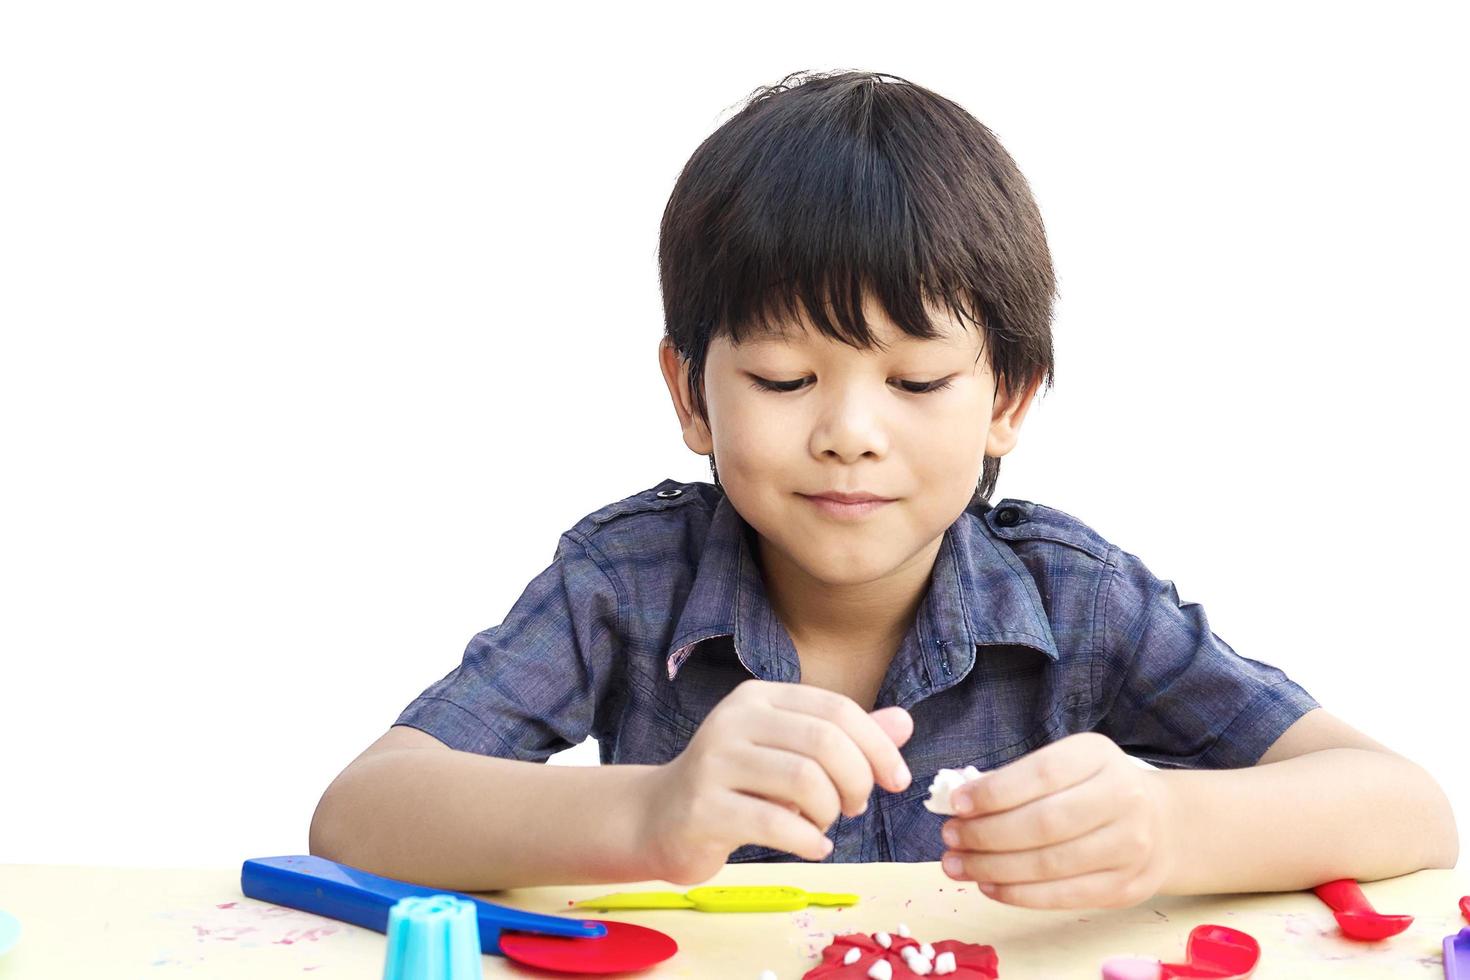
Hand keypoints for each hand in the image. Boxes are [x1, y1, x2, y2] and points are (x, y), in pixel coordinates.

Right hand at [640, 679, 913, 883]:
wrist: (658, 819)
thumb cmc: (735, 785)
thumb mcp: (789, 753)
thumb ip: (845, 739)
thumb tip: (905, 722)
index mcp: (759, 698)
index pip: (836, 709)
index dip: (878, 746)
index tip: (896, 781)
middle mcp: (734, 720)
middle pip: (825, 741)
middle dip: (857, 780)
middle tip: (855, 807)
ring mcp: (714, 762)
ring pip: (804, 780)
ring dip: (831, 811)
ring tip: (826, 825)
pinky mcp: (704, 808)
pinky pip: (777, 824)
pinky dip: (809, 841)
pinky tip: (813, 847)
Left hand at [938, 732, 1175, 908]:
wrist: (1161, 824)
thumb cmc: (1093, 788)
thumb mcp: (1066, 764)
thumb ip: (1018, 779)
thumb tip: (959, 802)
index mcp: (1099, 756)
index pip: (1041, 774)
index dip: (994, 792)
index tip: (957, 804)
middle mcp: (1121, 798)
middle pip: (1043, 823)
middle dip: (986, 834)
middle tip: (950, 838)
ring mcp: (1128, 846)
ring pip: (1049, 864)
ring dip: (993, 868)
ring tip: (957, 865)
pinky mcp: (1124, 886)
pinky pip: (1062, 896)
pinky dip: (1017, 894)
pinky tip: (988, 886)